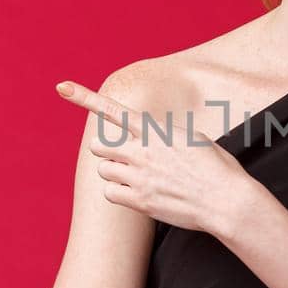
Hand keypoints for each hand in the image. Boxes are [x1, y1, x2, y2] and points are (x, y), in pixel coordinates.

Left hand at [56, 78, 253, 235]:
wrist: (226, 200)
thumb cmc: (215, 168)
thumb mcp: (192, 138)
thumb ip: (162, 135)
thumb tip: (150, 135)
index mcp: (154, 131)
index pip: (111, 110)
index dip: (84, 97)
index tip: (62, 87)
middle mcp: (141, 151)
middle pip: (99, 146)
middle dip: (108, 151)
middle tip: (127, 158)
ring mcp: (138, 176)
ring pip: (103, 170)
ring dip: (116, 173)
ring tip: (140, 179)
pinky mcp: (139, 201)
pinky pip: (110, 193)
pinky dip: (119, 194)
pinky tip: (139, 194)